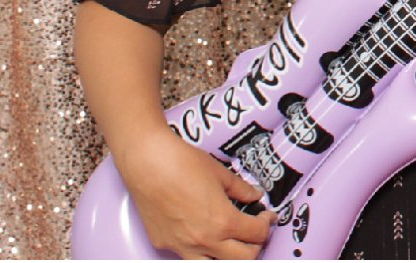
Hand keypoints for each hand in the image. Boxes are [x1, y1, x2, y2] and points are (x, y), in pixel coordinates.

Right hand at [118, 127, 274, 258]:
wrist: (148, 163)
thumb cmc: (181, 163)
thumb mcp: (221, 173)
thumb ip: (241, 189)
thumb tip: (253, 195)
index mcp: (223, 222)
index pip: (257, 235)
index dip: (267, 224)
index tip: (266, 217)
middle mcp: (203, 240)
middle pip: (243, 259)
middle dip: (255, 245)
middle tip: (255, 231)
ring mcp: (182, 246)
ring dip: (228, 256)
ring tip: (232, 241)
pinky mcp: (164, 244)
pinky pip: (188, 256)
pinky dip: (201, 250)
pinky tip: (204, 235)